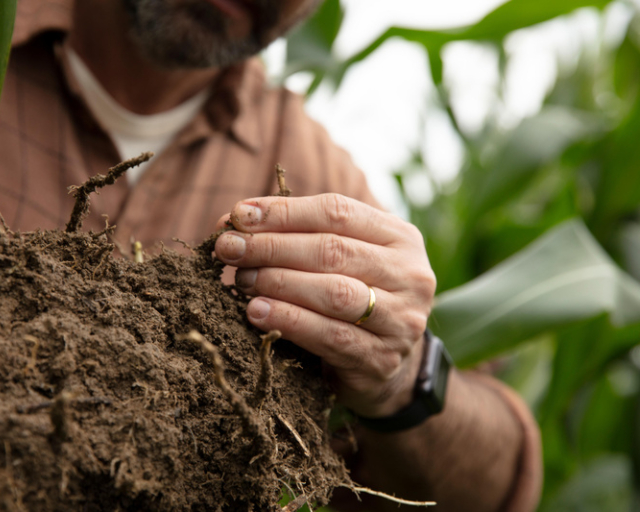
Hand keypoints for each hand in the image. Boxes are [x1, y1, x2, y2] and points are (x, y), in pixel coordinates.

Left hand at [214, 194, 435, 417]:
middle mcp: (410, 275)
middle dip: (272, 246)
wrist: (387, 366)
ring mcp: (400, 320)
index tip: (239, 216)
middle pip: (332, 250)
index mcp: (400, 237)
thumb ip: (298, 236)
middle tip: (229, 248)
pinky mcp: (381, 359)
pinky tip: (256, 312)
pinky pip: (330, 336)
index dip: (284, 211)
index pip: (337, 212)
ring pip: (333, 293)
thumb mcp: (340, 260)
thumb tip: (235, 219)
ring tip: (241, 280)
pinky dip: (289, 321)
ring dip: (278, 282)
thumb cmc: (352, 297)